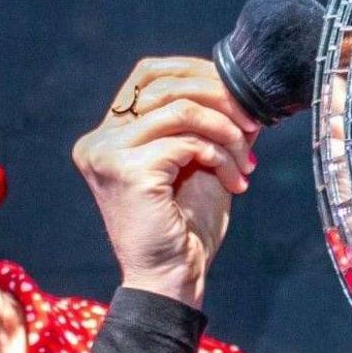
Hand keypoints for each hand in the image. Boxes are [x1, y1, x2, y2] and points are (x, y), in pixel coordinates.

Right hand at [70, 56, 259, 307]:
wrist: (173, 278)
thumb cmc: (186, 226)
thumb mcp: (199, 160)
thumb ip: (208, 120)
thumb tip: (241, 84)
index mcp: (107, 135)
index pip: (148, 73)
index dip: (197, 73)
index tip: (237, 100)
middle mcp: (98, 141)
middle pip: (164, 85)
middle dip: (219, 99)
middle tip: (252, 126)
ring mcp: (107, 154)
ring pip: (180, 110)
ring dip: (224, 131)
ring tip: (245, 158)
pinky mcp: (126, 171)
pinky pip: (187, 142)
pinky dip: (220, 156)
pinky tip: (234, 181)